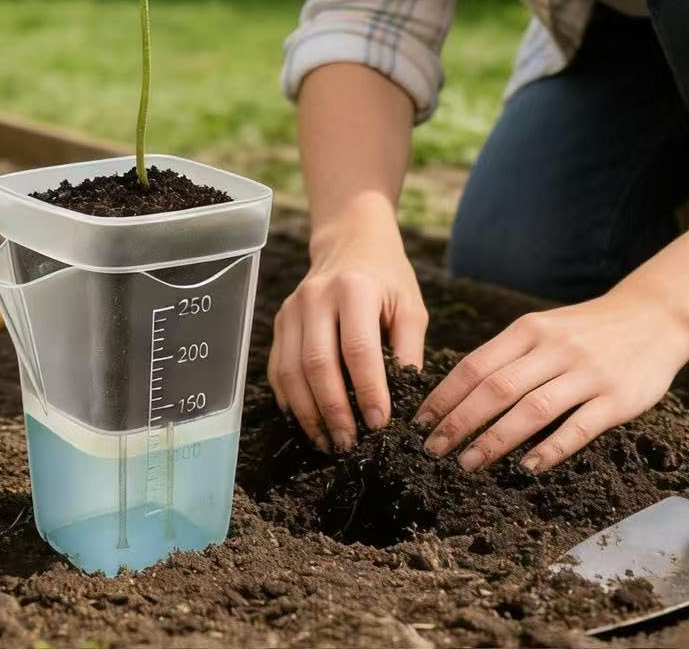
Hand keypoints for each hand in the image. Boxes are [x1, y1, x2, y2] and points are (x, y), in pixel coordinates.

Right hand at [267, 221, 426, 453]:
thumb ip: (409, 352)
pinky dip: (290, 401)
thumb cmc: (387, 279)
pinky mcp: (280, 322)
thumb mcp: (411, 307)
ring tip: (329, 442)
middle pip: (317, 364)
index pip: (358, 349)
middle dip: (334, 411)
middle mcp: (316, 297)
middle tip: (350, 444)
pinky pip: (277, 369)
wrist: (351, 244)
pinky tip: (308, 422)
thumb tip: (406, 404)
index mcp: (354, 289)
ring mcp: (292, 309)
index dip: (369, 392)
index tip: (380, 425)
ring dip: (309, 413)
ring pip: (291, 371)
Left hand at [412, 289, 688, 472]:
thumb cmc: (588, 328)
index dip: (445, 396)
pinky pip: (578, 428)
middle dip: (459, 422)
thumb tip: (461, 392)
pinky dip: (549, 449)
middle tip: (433, 450)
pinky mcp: (617, 399)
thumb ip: (510, 354)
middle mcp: (553, 349)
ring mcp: (586, 373)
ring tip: (468, 463)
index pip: (475, 365)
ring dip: (494, 440)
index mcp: (528, 329)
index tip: (421, 423)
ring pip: (531, 410)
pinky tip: (527, 467)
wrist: (653, 316)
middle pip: (495, 389)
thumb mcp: (544, 327)